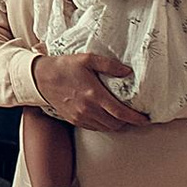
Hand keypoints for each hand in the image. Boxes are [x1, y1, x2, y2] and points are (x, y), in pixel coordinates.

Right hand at [31, 48, 149, 131]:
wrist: (41, 78)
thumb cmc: (64, 66)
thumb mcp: (87, 59)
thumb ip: (109, 65)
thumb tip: (127, 72)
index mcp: (94, 95)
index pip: (120, 113)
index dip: (135, 118)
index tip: (145, 119)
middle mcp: (88, 109)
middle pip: (115, 123)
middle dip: (128, 122)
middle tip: (136, 116)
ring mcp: (80, 117)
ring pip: (106, 128)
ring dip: (116, 124)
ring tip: (122, 116)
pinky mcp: (74, 120)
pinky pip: (95, 127)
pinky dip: (104, 125)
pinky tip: (106, 116)